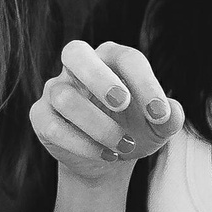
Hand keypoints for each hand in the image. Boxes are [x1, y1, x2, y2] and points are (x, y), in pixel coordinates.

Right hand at [28, 40, 178, 185]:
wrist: (109, 158)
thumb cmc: (134, 129)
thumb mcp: (158, 127)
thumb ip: (170, 117)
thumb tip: (171, 113)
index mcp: (111, 59)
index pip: (125, 58)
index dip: (144, 83)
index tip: (160, 115)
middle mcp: (78, 68)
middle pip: (75, 53)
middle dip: (99, 78)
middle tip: (122, 103)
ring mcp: (55, 90)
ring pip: (65, 97)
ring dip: (98, 125)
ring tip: (124, 146)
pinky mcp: (40, 116)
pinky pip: (52, 126)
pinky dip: (82, 144)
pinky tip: (105, 155)